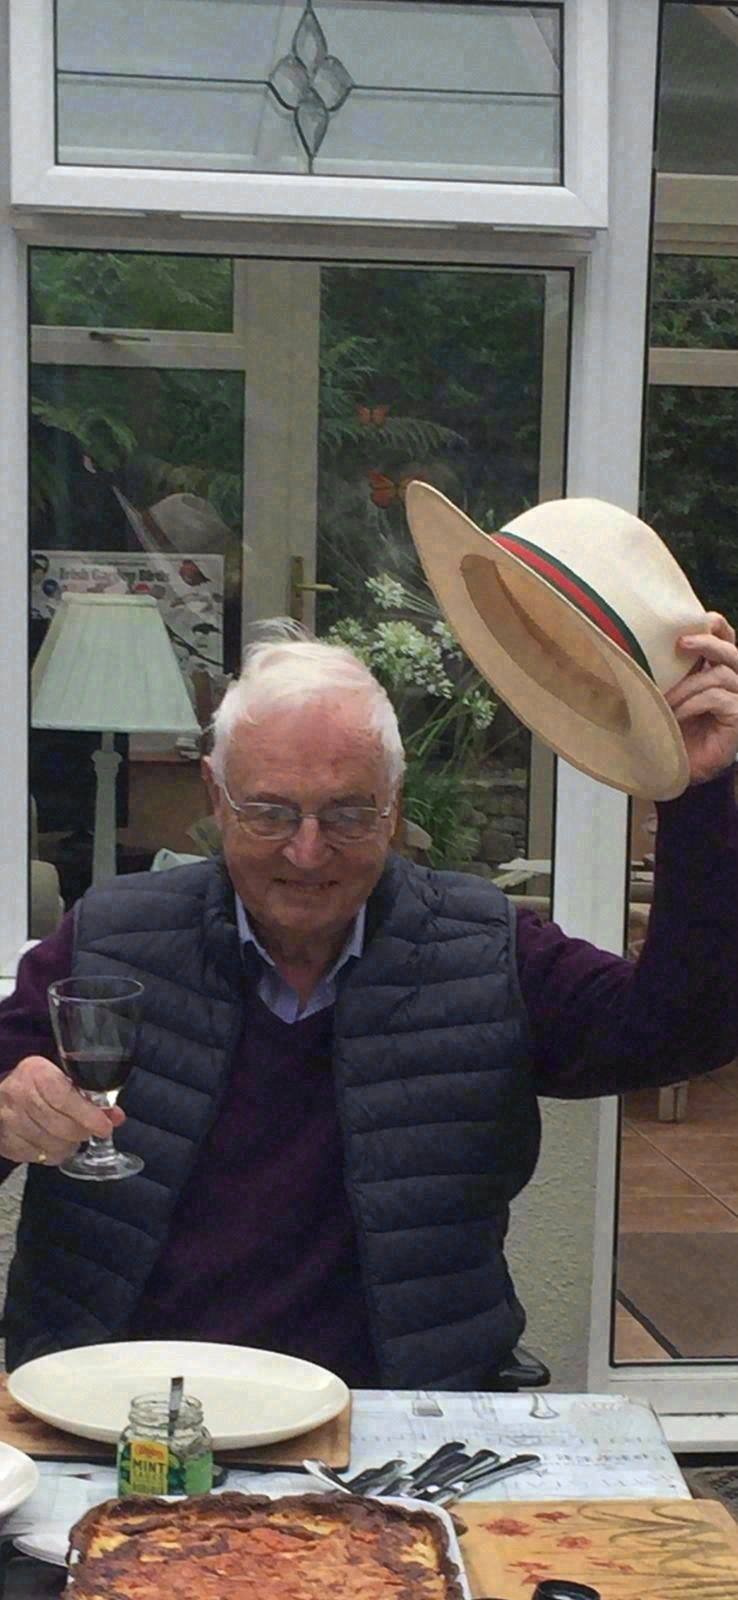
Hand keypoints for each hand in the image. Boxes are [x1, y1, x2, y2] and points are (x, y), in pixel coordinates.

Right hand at [0, 1056, 124, 1166]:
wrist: (2, 1095)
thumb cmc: (37, 1085)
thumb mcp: (62, 1079)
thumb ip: (90, 1097)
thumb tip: (116, 1117)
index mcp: (36, 1073)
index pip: (64, 1098)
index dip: (88, 1115)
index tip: (104, 1127)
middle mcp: (18, 1095)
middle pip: (59, 1125)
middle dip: (81, 1132)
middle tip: (88, 1131)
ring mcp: (9, 1120)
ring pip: (49, 1145)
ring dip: (67, 1146)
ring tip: (71, 1138)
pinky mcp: (5, 1141)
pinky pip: (36, 1157)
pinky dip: (51, 1154)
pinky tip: (54, 1144)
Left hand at [666, 613, 737, 784]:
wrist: (679, 766)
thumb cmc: (673, 728)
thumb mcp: (670, 692)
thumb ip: (671, 670)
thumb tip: (645, 642)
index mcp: (718, 668)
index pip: (726, 638)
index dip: (715, 625)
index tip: (692, 620)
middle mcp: (734, 680)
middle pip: (730, 651)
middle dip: (706, 642)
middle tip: (680, 643)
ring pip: (720, 674)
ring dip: (688, 684)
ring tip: (666, 698)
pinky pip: (717, 698)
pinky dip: (692, 703)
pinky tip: (676, 714)